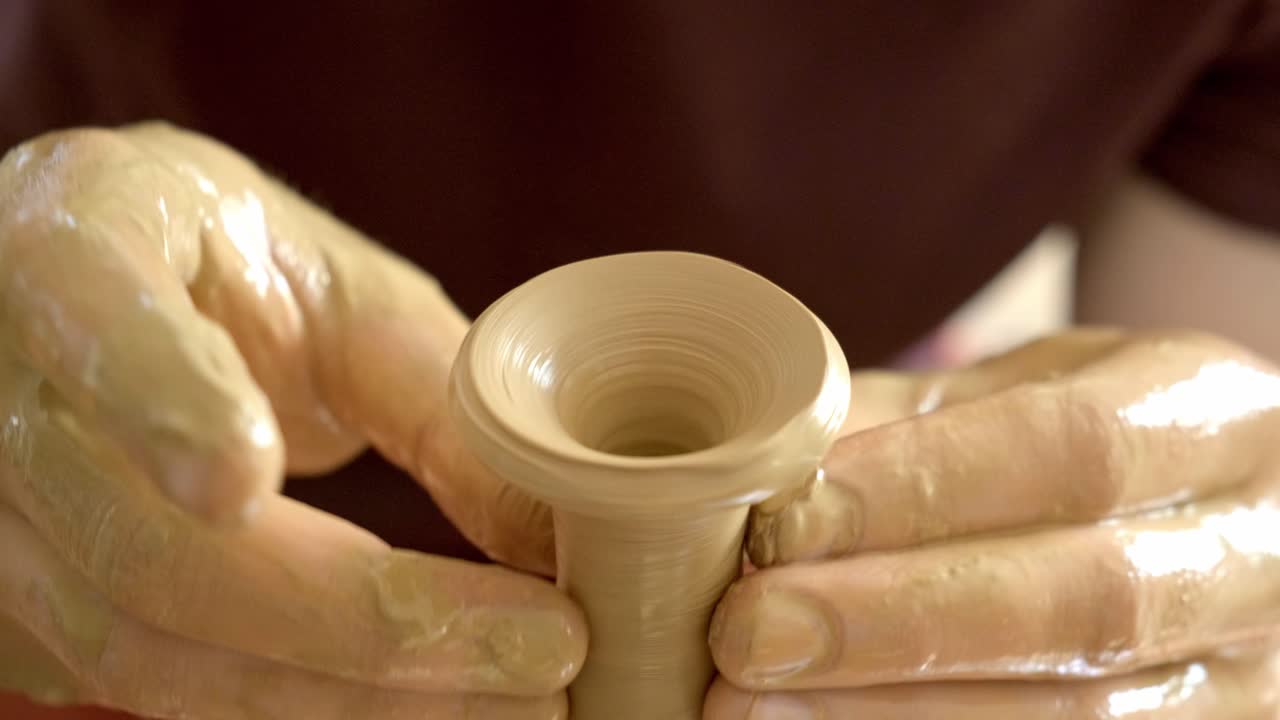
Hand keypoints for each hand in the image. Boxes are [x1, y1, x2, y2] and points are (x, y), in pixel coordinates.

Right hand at [0, 125, 581, 718]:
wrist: (111, 304)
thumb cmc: (236, 277)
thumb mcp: (339, 294)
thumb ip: (434, 394)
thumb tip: (555, 529)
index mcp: (75, 247)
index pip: (93, 321)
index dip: (163, 399)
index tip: (248, 481)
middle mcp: (0, 390)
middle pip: (151, 546)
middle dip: (367, 622)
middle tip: (548, 647)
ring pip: (149, 651)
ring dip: (354, 698)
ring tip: (521, 695)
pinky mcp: (16, 610)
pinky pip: (156, 690)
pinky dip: (305, 713)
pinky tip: (419, 708)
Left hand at [707, 328, 1279, 717]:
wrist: (1203, 516)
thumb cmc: (1085, 438)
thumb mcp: (1018, 391)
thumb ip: (905, 423)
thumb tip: (756, 471)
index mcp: (1211, 412)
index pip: (1074, 448)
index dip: (921, 489)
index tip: (783, 523)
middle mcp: (1261, 548)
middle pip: (1087, 600)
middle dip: (896, 622)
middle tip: (747, 632)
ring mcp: (1252, 672)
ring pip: (1086, 718)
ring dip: (897, 715)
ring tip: (757, 703)